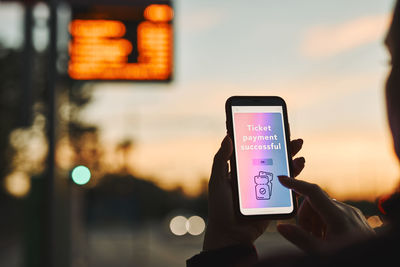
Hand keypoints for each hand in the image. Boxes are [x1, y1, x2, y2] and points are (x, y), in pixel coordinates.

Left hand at [203, 136, 304, 250]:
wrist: (230, 234)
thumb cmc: (220, 208)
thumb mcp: (217, 181)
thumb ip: (221, 159)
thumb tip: (227, 136)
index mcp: (241, 170)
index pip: (254, 150)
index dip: (263, 139)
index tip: (272, 125)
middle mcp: (255, 176)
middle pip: (272, 157)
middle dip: (282, 145)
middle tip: (291, 133)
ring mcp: (266, 187)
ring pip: (282, 168)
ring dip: (291, 157)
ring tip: (298, 147)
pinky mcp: (275, 199)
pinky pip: (287, 185)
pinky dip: (295, 174)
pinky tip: (299, 165)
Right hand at [277, 176, 374, 252]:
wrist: (377, 264)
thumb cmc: (350, 261)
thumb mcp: (321, 253)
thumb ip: (300, 238)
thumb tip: (281, 226)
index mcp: (337, 215)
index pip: (312, 192)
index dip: (295, 184)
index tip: (282, 179)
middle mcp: (346, 211)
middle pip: (315, 202)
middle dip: (305, 216)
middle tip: (305, 235)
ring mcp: (353, 215)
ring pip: (324, 208)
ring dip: (314, 221)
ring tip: (317, 241)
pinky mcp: (356, 220)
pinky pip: (334, 214)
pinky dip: (325, 223)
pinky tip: (326, 239)